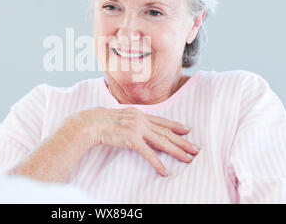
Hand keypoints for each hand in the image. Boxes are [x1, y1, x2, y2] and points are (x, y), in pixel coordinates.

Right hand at [74, 107, 199, 176]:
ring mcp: (137, 128)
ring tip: (188, 159)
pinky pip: (148, 153)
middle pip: (166, 132)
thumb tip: (138, 128)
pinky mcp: (132, 139)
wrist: (90, 123)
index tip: (187, 130)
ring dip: (176, 151)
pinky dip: (157, 163)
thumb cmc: (101, 121)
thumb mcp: (121, 117)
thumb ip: (132, 121)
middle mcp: (141, 119)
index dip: (176, 126)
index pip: (162, 121)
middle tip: (195, 149)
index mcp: (139, 114)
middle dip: (183, 141)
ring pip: (162, 142)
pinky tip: (165, 171)